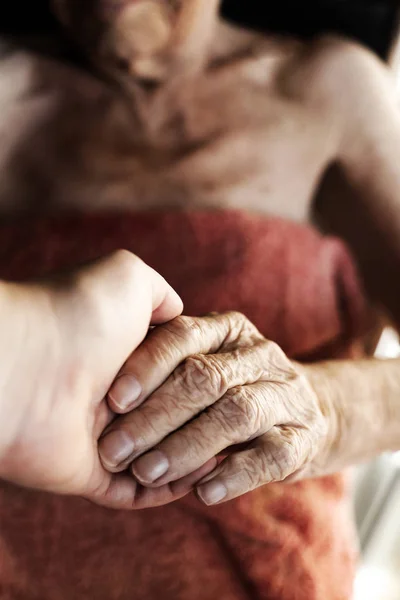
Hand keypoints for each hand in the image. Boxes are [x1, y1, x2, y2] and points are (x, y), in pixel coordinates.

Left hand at [0, 250, 213, 509]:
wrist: (31, 364)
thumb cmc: (82, 316)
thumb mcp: (128, 278)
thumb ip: (159, 295)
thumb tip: (178, 313)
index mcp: (126, 357)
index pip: (183, 377)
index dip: (209, 381)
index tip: (233, 383)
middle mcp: (116, 397)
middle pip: (177, 418)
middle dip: (202, 421)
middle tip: (229, 421)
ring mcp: (105, 436)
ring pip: (162, 457)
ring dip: (192, 457)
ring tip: (221, 452)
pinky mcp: (95, 475)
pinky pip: (139, 493)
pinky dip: (171, 489)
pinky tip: (201, 476)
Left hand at [99, 312, 329, 505]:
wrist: (308, 409)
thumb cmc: (232, 385)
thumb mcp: (207, 357)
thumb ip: (168, 359)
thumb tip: (107, 383)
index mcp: (228, 329)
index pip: (185, 336)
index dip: (148, 365)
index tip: (113, 399)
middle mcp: (261, 355)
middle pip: (207, 379)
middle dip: (158, 415)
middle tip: (117, 449)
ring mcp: (287, 396)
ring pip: (237, 415)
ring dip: (188, 446)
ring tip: (147, 473)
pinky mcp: (304, 439)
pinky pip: (272, 456)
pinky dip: (235, 475)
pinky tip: (202, 493)